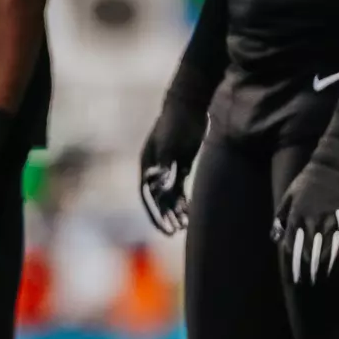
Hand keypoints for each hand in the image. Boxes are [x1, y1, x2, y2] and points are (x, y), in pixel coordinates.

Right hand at [139, 94, 208, 235]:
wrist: (189, 106)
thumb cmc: (175, 124)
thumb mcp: (169, 146)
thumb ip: (164, 167)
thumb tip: (157, 188)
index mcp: (148, 164)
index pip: (148, 194)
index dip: (155, 213)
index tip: (164, 228)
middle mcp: (156, 168)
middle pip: (159, 198)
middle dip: (166, 215)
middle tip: (175, 232)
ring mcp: (169, 167)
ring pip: (171, 194)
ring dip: (176, 210)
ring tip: (184, 226)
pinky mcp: (182, 164)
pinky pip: (181, 187)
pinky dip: (184, 199)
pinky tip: (190, 212)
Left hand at [273, 152, 338, 285]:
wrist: (337, 166)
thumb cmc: (309, 180)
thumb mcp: (289, 194)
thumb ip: (281, 216)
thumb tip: (275, 237)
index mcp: (298, 214)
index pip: (293, 244)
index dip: (292, 263)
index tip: (292, 276)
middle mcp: (315, 220)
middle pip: (310, 251)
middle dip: (307, 270)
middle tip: (306, 283)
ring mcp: (333, 221)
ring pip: (327, 251)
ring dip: (323, 267)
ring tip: (321, 280)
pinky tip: (337, 267)